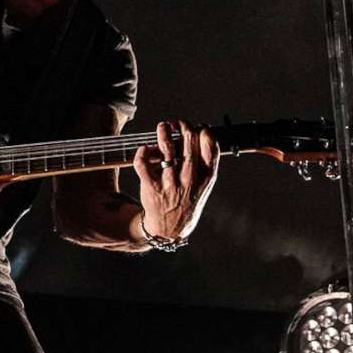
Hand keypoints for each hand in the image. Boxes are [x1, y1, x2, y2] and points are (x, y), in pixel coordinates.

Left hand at [133, 120, 217, 243]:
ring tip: (163, 126)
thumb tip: (198, 132)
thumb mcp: (204, 185)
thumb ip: (204, 162)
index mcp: (206, 177)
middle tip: (178, 122)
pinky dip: (142, 152)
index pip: (210, 147)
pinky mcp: (151, 187)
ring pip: (166, 151)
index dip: (204, 131)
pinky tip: (144, 148)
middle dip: (183, 127)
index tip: (197, 127)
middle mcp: (189, 180)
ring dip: (164, 133)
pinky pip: (143, 164)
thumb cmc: (187, 201)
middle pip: (188, 144)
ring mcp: (170, 184)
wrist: (169, 230)